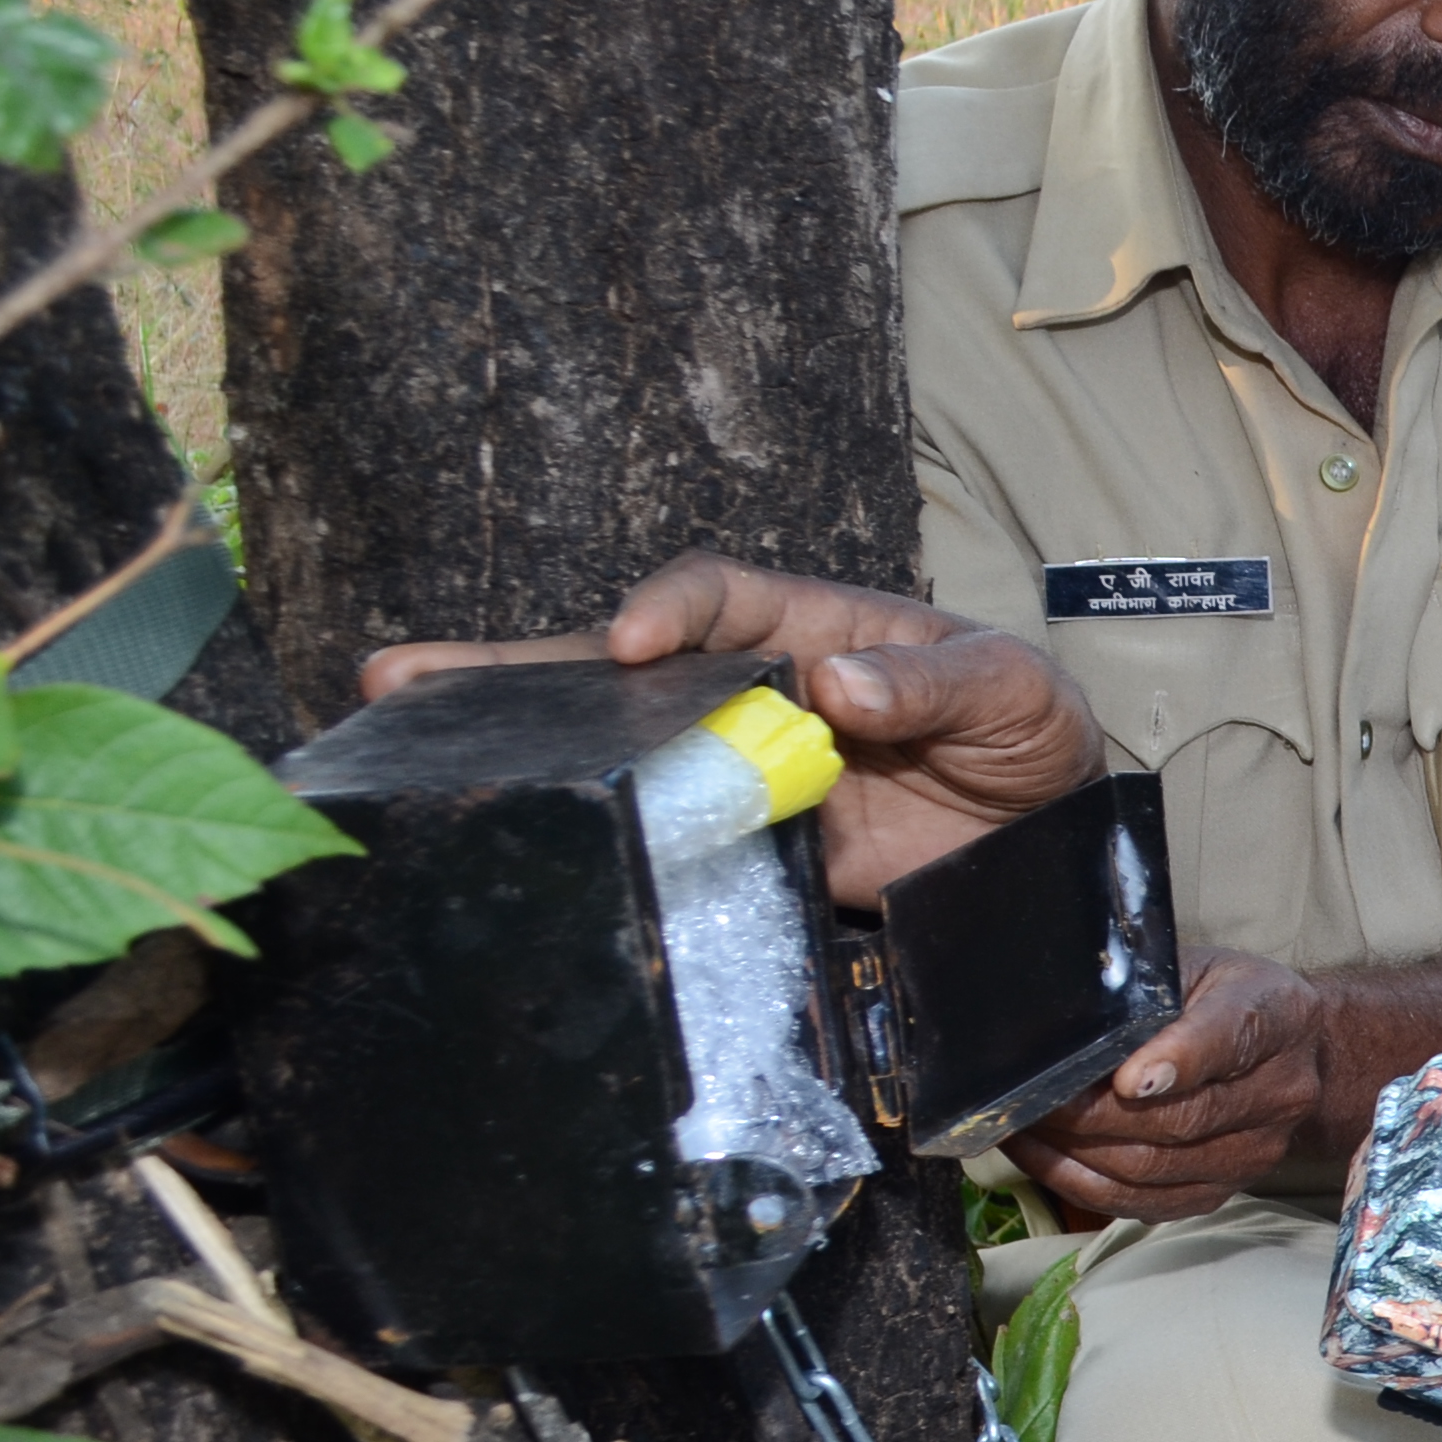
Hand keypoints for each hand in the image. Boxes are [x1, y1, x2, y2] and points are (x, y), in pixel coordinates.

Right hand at [358, 553, 1107, 906]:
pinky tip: (502, 839)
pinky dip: (584, 835)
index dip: (668, 611)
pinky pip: (654, 833)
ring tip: (393, 732)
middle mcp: (749, 688)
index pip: (719, 598)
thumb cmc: (1030, 730)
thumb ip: (934, 684)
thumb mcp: (1011, 690)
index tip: (634, 643)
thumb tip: (837, 683)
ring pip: (608, 745)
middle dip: (515, 669)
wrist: (1049, 838)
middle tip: (404, 679)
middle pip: (615, 667)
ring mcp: (734, 766)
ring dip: (511, 740)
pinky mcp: (740, 843)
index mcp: (809, 625)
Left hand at [1007, 947, 1330, 1219]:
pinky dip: (1083, 1184)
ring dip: (1075, 1153)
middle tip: (1032, 1098)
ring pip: (1153, 1169)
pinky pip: (1145, 1203)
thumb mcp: (1194, 969)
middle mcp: (1282, 1092)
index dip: (1175, 1060)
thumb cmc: (1222, 998)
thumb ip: (1147, 994)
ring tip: (1023, 1126)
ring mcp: (1257, 1151)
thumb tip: (1077, 1037)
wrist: (1289, 1051)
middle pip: (1180, 1119)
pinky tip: (1044, 1157)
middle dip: (1090, 1114)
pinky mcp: (1225, 1191)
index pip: (1229, 1038)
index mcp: (1280, 1016)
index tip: (1124, 1078)